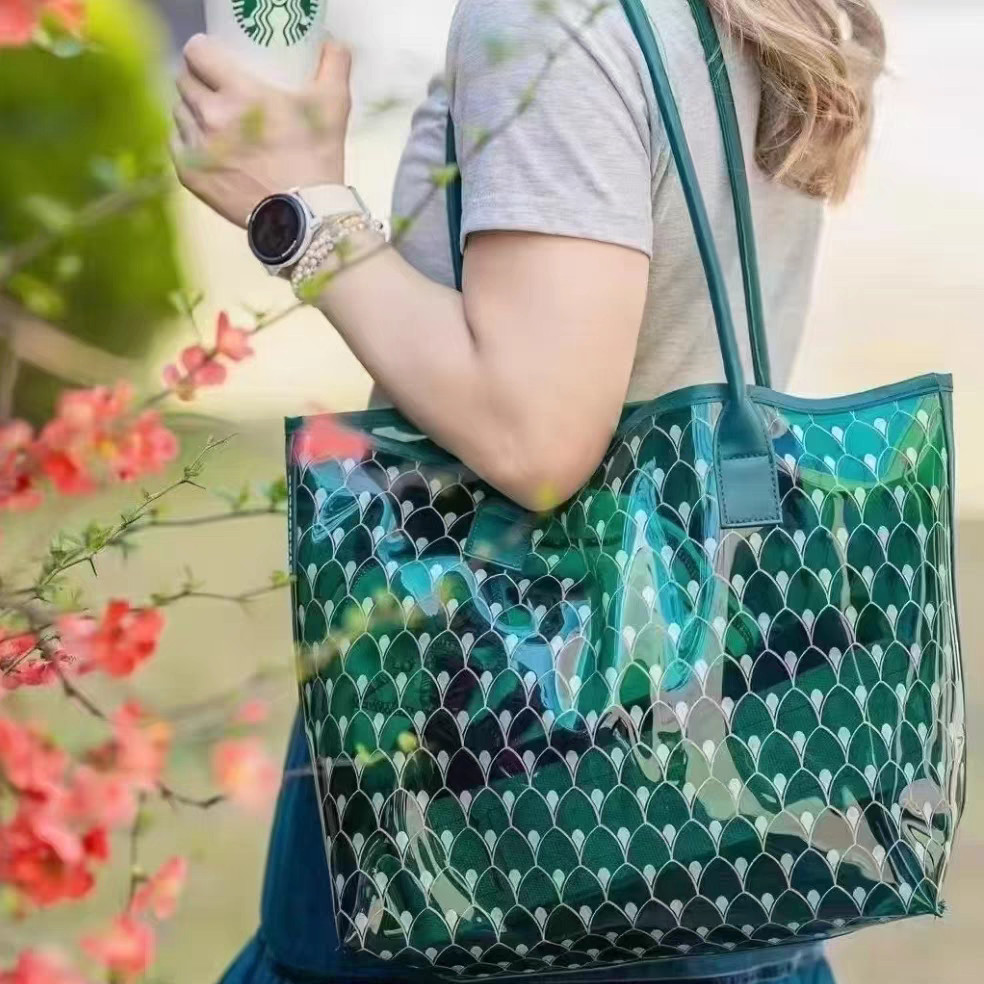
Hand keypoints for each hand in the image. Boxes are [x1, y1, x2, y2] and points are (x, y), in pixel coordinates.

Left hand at [172, 36, 350, 226]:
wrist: (304, 218)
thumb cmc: (317, 161)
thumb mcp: (333, 108)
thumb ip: (334, 67)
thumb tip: (334, 45)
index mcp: (238, 92)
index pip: (197, 53)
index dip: (203, 51)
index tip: (213, 59)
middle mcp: (210, 116)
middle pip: (184, 82)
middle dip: (198, 81)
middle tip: (218, 91)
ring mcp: (197, 147)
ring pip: (179, 113)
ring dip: (192, 112)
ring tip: (214, 122)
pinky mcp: (191, 176)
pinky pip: (177, 145)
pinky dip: (188, 142)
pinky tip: (205, 146)